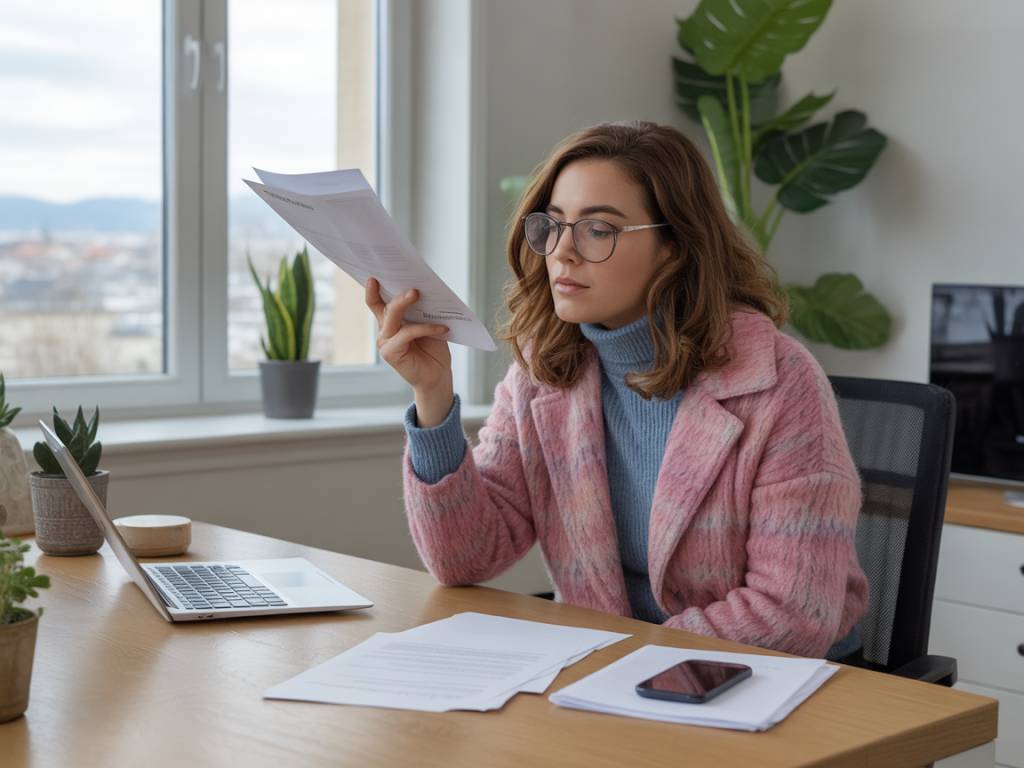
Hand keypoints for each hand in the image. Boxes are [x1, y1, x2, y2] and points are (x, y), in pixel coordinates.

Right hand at [365, 277, 452, 397]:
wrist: (437, 376)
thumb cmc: (433, 350)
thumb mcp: (429, 325)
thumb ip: (421, 310)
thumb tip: (420, 289)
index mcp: (390, 322)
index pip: (377, 302)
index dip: (372, 289)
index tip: (374, 274)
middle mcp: (384, 331)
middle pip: (383, 306)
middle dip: (393, 290)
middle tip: (407, 281)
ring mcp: (385, 342)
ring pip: (392, 316)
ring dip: (404, 303)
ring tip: (416, 293)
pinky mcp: (390, 353)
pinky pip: (407, 332)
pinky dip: (426, 328)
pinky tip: (442, 328)